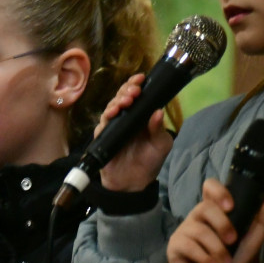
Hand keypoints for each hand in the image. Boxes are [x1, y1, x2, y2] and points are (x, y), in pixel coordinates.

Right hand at [97, 74, 172, 191]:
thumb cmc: (150, 162)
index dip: (137, 84)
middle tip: (135, 90)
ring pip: (111, 106)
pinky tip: (114, 112)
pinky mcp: (103, 136)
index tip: (141, 78)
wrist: (134, 184)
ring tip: (126, 100)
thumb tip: (158, 111)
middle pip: (122, 96)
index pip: (137, 94)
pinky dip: (107, 115)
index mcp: (141, 116)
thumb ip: (159, 129)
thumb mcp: (161, 145)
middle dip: (127, 89)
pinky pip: (102, 123)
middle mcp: (126, 118)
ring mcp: (113, 126)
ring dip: (118, 100)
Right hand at [167, 178, 263, 262]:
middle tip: (233, 241)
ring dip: (216, 248)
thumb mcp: (249, 244)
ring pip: (199, 230)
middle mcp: (197, 217)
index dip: (219, 192)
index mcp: (215, 212)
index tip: (231, 206)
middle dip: (223, 224)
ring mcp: (184, 231)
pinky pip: (188, 246)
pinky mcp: (175, 246)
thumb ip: (260, 223)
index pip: (210, 187)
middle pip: (205, 207)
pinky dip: (204, 258)